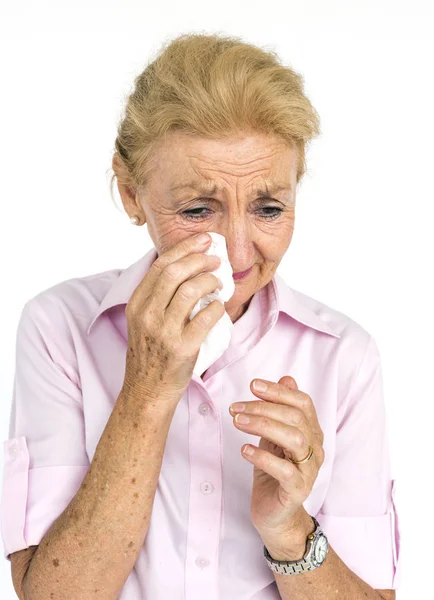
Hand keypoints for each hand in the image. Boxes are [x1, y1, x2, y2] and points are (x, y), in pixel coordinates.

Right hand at [123, 233, 224, 399]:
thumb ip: (158, 295)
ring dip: (210, 281)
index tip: (204, 240)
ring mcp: (163, 331)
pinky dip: (217, 307)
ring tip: (219, 283)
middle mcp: (147, 314)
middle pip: (175, 272)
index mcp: (137, 303)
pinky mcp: (182, 348)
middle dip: (200, 259)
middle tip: (216, 260)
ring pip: (191, 290)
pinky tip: (219, 306)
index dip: (185, 248)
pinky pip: (206, 317)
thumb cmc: (151, 353)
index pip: (160, 265)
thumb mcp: (143, 320)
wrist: (148, 390)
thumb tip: (188, 266)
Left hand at [229, 376, 324, 543]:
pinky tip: (244, 450)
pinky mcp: (297, 491)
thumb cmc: (273, 471)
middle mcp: (315, 449)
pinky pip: (284, 470)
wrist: (275, 514)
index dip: (278, 391)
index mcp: (312, 432)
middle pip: (295, 418)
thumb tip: (287, 378)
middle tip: (235, 407)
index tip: (253, 385)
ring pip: (294, 439)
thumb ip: (280, 409)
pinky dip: (262, 456)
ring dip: (262, 426)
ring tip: (237, 423)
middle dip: (263, 407)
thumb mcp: (273, 436)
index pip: (302, 403)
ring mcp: (309, 471)